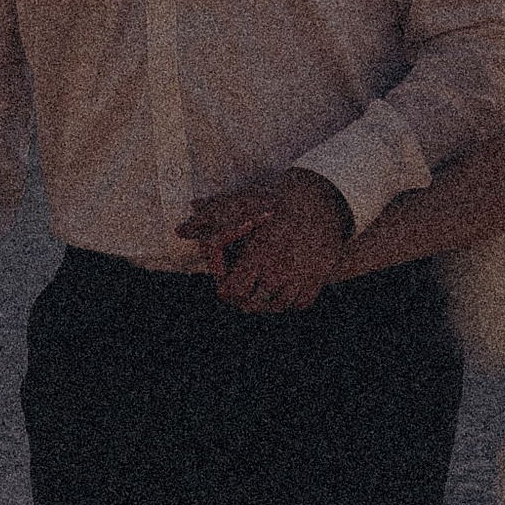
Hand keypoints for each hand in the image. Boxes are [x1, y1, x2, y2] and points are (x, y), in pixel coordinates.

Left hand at [180, 167, 352, 311]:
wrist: (323, 197)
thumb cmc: (279, 197)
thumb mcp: (244, 203)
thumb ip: (212, 219)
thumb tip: (181, 230)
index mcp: (259, 253)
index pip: (233, 291)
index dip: (226, 288)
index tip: (227, 281)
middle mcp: (280, 269)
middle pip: (252, 303)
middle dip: (244, 297)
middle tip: (243, 289)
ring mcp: (301, 276)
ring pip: (277, 306)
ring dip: (267, 301)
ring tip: (263, 290)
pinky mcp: (318, 278)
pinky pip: (300, 304)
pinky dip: (291, 301)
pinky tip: (285, 290)